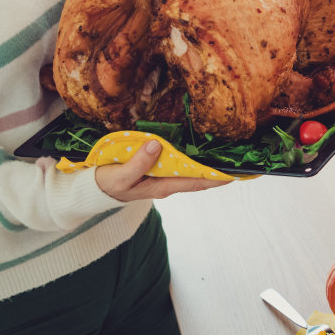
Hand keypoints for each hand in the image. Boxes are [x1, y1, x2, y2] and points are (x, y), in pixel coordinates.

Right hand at [94, 140, 231, 201]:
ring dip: (206, 162)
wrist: (95, 189)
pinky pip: (177, 162)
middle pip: (197, 176)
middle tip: (239, 158)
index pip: (195, 181)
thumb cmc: (108, 184)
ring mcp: (162, 176)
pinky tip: (199, 148)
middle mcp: (167, 182)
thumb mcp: (121, 177)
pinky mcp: (156, 168)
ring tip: (226, 151)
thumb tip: (157, 145)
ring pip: (189, 169)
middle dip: (217, 169)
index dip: (216, 178)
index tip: (236, 173)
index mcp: (162, 185)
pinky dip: (190, 157)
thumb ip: (138, 163)